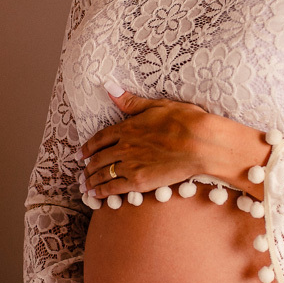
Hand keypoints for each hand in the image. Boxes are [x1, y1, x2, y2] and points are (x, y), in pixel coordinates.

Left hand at [80, 84, 266, 198]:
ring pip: (103, 174)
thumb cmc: (186, 121)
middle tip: (82, 172)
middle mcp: (124, 146)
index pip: (100, 138)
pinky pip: (114, 188)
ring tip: (85, 186)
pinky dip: (101, 192)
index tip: (82, 153)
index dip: (89, 147)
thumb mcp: (157, 105)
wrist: (201, 144)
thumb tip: (110, 87)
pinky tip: (95, 195)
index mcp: (128, 127)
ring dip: (91, 180)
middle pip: (99, 158)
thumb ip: (131, 101)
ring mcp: (130, 165)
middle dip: (88, 166)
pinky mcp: (139, 181)